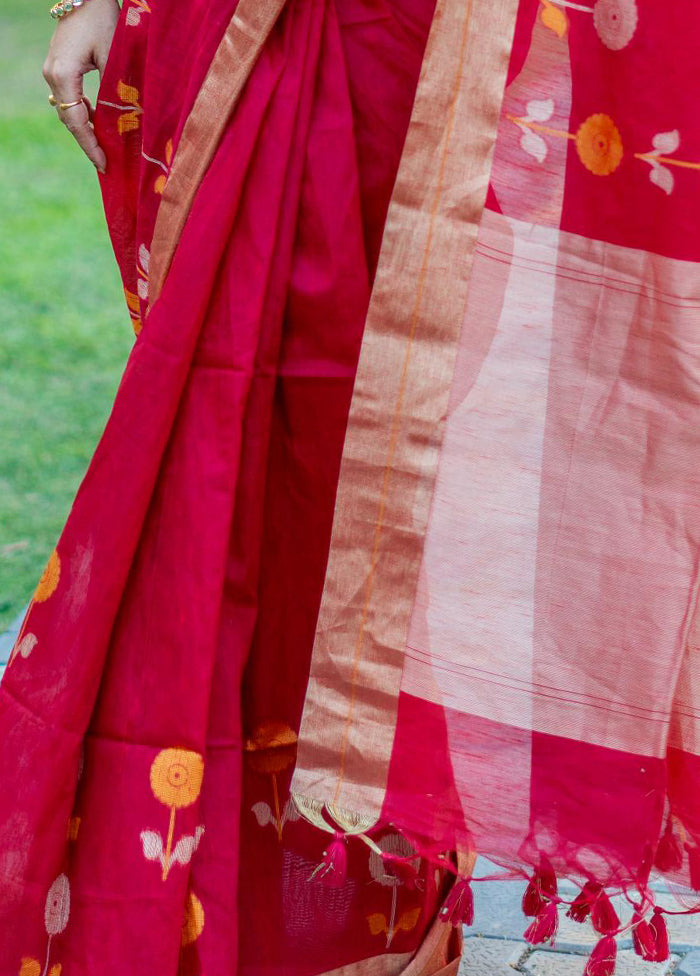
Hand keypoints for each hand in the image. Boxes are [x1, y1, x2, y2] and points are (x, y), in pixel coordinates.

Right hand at [43, 0, 120, 172]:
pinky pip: (69, 97)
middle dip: (87, 142)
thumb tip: (125, 125)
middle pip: (68, 118)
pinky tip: (98, 123)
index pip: (75, 121)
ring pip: (68, 109)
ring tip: (104, 149)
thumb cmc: (105, 21)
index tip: (104, 165)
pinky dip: (82, 112)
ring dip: (85, 128)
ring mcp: (52, 69)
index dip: (90, 145)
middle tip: (106, 163)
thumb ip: (115, 92)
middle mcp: (52, 74)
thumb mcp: (115, 59)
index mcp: (63, 74)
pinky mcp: (58, 65)